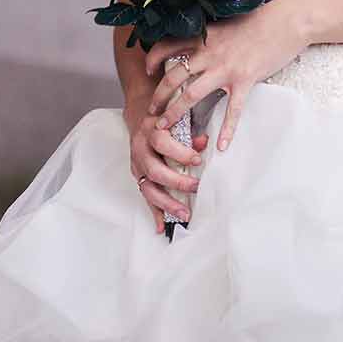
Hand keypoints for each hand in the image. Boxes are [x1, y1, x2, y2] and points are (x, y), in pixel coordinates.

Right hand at [124, 97, 208, 233]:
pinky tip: (162, 226)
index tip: (198, 159)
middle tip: (195, 187)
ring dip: (166, 203)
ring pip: (148, 188)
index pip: (162, 142)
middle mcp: (141, 149)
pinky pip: (145, 196)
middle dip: (176, 182)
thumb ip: (190, 131)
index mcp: (151, 131)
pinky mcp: (138, 176)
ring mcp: (137, 165)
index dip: (180, 152)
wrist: (141, 115)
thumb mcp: (176, 118)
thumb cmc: (164, 118)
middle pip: (154, 170)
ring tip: (183, 214)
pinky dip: (154, 212)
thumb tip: (205, 142)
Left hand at [144, 0, 308, 152]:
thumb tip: (198, 42)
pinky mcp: (245, 80)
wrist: (285, 21)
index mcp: (203, 37)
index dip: (152, 59)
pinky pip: (232, 109)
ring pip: (192, 94)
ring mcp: (226, 68)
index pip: (167, 46)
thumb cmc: (257, 20)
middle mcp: (209, 52)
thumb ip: (208, 35)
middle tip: (150, 111)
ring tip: (164, 127)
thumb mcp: (225, 23)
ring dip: (175, 112)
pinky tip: (222, 145)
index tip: (147, 71)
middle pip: (174, 76)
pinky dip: (227, 129)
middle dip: (158, 96)